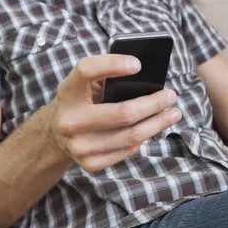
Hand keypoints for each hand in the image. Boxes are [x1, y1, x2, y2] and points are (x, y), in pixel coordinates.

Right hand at [47, 54, 181, 171]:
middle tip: (171, 95)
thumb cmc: (79, 100)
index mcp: (68, 90)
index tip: (138, 64)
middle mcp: (70, 120)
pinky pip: (128, 150)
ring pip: (131, 135)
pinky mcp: (90, 163)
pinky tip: (153, 127)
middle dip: (154, 103)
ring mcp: (79, 145)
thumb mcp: (83, 83)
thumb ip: (106, 76)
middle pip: (122, 112)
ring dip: (158, 123)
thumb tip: (147, 79)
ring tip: (173, 113)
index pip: (87, 70)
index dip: (113, 64)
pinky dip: (144, 137)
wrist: (54, 134)